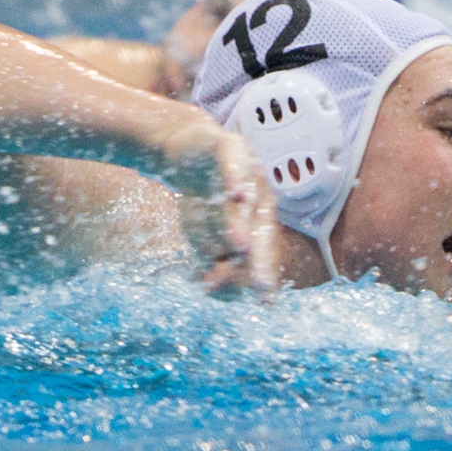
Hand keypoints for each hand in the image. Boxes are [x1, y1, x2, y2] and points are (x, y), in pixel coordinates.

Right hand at [170, 123, 278, 295]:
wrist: (188, 147)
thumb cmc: (204, 193)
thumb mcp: (206, 227)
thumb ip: (212, 252)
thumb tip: (210, 289)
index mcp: (258, 219)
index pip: (261, 251)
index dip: (261, 274)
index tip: (262, 303)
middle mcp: (258, 198)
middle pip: (259, 230)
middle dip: (260, 258)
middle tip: (259, 285)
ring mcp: (246, 172)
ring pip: (246, 201)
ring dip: (241, 223)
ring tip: (240, 246)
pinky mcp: (228, 148)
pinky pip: (232, 165)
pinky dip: (234, 178)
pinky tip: (237, 193)